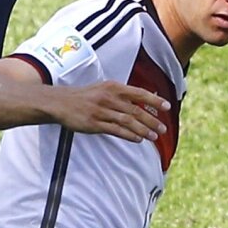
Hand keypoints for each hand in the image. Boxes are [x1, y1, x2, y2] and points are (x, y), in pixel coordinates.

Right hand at [53, 82, 169, 142]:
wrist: (61, 103)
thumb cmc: (84, 97)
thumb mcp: (103, 89)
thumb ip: (121, 94)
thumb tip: (140, 101)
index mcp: (113, 87)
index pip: (138, 93)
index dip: (154, 100)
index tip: (166, 107)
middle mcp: (109, 98)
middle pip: (135, 110)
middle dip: (151, 120)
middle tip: (163, 128)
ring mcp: (101, 111)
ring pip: (127, 122)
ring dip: (143, 130)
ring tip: (153, 136)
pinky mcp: (94, 124)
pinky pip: (115, 130)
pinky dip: (128, 135)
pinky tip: (138, 139)